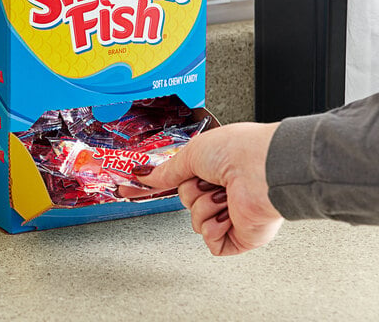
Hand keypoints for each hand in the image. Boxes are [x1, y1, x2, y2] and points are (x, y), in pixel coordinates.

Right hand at [125, 122, 283, 255]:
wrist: (261, 168)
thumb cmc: (237, 150)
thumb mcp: (192, 153)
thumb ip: (167, 170)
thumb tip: (144, 175)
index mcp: (215, 168)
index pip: (181, 181)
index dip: (161, 185)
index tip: (131, 189)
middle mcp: (225, 190)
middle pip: (186, 201)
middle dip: (192, 191)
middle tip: (209, 179)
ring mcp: (232, 214)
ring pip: (197, 222)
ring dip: (205, 207)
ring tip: (224, 194)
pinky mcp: (241, 236)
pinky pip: (212, 242)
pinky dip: (215, 229)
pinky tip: (228, 214)